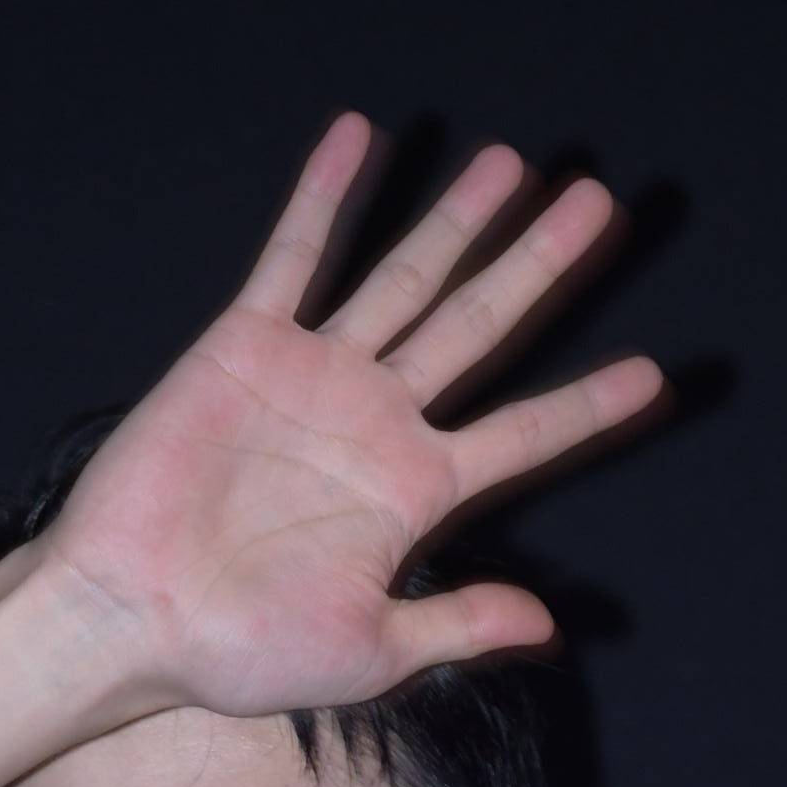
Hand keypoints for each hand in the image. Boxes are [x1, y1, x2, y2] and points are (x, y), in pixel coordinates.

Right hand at [38, 112, 663, 724]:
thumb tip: (550, 625)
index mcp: (414, 494)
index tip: (655, 378)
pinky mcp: (246, 346)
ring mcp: (316, 376)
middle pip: (478, 326)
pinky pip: (295, 257)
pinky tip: (359, 134)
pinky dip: (324, 196)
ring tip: (512, 163)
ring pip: (405, 279)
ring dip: (457, 219)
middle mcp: (377, 421)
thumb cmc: (241, 652)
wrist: (131, 619)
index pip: (522, 436)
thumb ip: (459, 624)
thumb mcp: (371, 652)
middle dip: (538, 265)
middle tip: (598, 203)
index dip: (588, 406)